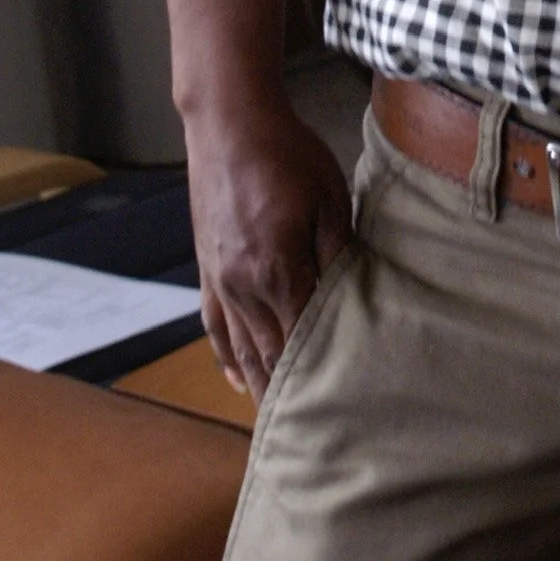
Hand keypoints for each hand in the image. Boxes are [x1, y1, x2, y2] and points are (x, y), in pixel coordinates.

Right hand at [184, 92, 353, 404]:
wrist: (229, 121)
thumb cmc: (287, 154)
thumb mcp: (330, 199)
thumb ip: (339, 256)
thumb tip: (352, 303)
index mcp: (277, 271)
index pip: (302, 344)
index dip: (319, 383)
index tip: (340, 417)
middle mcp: (242, 286)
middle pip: (269, 358)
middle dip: (290, 399)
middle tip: (313, 439)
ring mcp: (220, 280)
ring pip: (241, 349)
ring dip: (260, 386)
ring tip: (279, 425)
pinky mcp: (208, 268)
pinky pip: (216, 327)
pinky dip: (228, 357)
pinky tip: (240, 379)